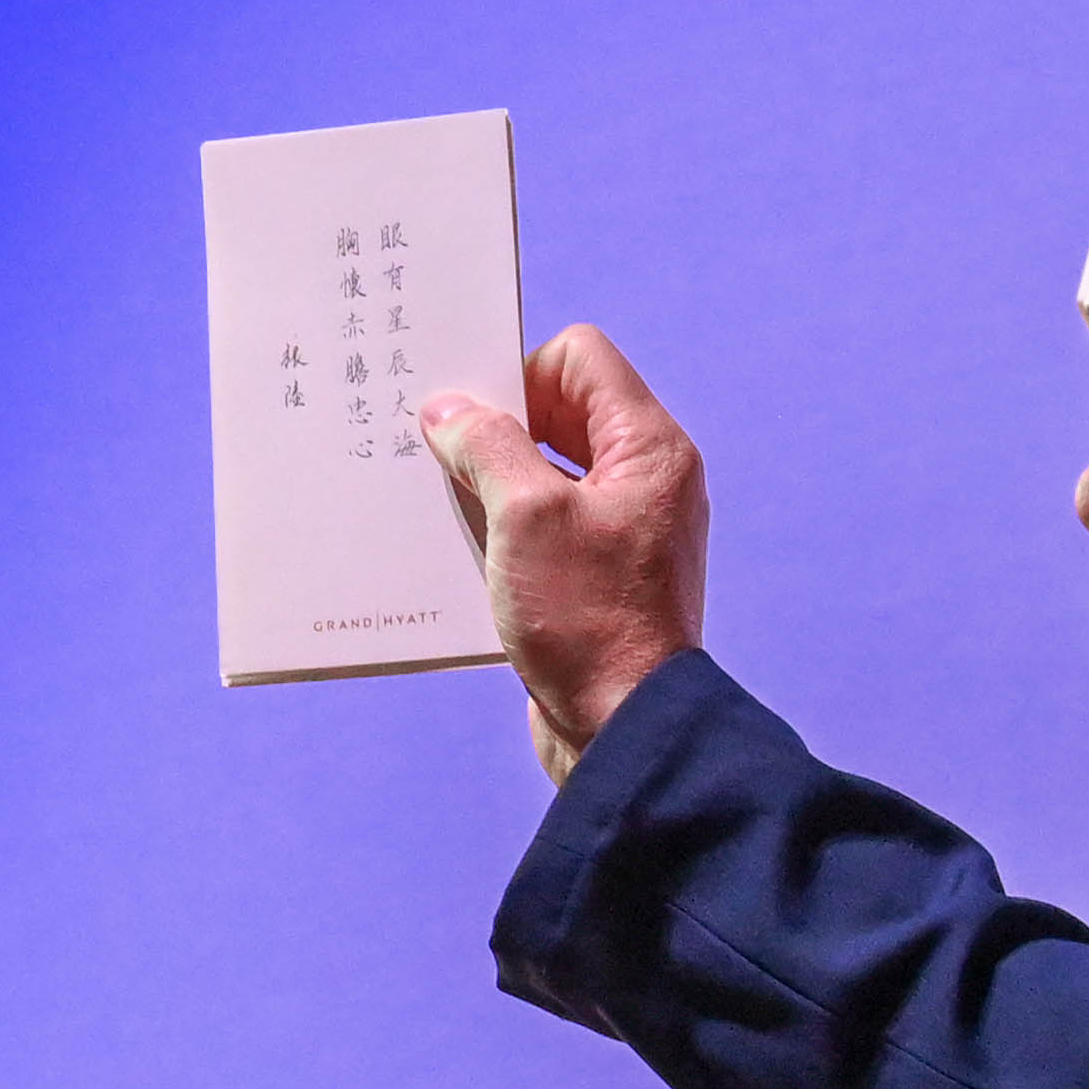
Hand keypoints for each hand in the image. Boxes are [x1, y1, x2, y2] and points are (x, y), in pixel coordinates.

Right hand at [419, 326, 706, 786]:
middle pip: (560, 411)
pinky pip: (545, 524)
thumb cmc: (587, 619)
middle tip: (441, 452)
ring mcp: (624, 529)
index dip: (518, 372)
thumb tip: (449, 410)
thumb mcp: (525, 515)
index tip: (471, 417)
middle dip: (495, 426)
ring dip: (493, 479)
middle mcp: (645, 479)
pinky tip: (466, 551)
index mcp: (647, 448)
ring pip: (546, 470)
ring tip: (447, 504)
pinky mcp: (599, 576)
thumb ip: (485, 446)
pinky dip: (505, 526)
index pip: (579, 358)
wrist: (624, 730)